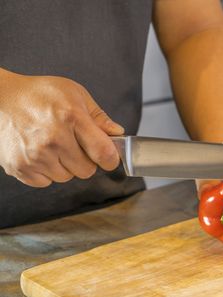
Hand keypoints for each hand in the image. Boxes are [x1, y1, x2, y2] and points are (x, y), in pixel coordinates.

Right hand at [0, 69, 123, 186]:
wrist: (0, 98)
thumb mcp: (75, 94)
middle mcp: (54, 139)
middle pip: (87, 170)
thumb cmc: (39, 94)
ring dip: (64, 166)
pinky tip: (39, 152)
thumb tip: (117, 134)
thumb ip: (99, 116)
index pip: (103, 153)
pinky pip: (46, 182)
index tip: (108, 156)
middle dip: (85, 160)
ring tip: (53, 145)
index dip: (111, 158)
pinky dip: (46, 171)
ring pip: (67, 177)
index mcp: (71, 118)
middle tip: (72, 143)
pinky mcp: (20, 167)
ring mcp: (35, 156)